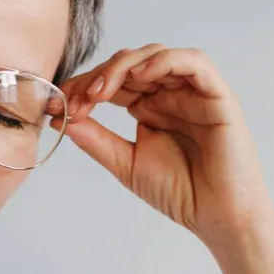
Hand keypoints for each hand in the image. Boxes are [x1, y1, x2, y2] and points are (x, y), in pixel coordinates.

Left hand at [60, 44, 273, 250]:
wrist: (217, 217)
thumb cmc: (179, 192)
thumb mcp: (126, 163)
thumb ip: (96, 140)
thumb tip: (63, 119)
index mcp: (149, 107)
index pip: (112, 82)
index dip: (83, 87)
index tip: (56, 105)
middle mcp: (170, 94)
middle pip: (129, 64)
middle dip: (96, 77)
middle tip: (75, 100)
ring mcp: (193, 93)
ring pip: (157, 56)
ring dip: (124, 67)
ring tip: (100, 92)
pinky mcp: (217, 96)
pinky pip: (194, 63)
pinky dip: (165, 62)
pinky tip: (140, 76)